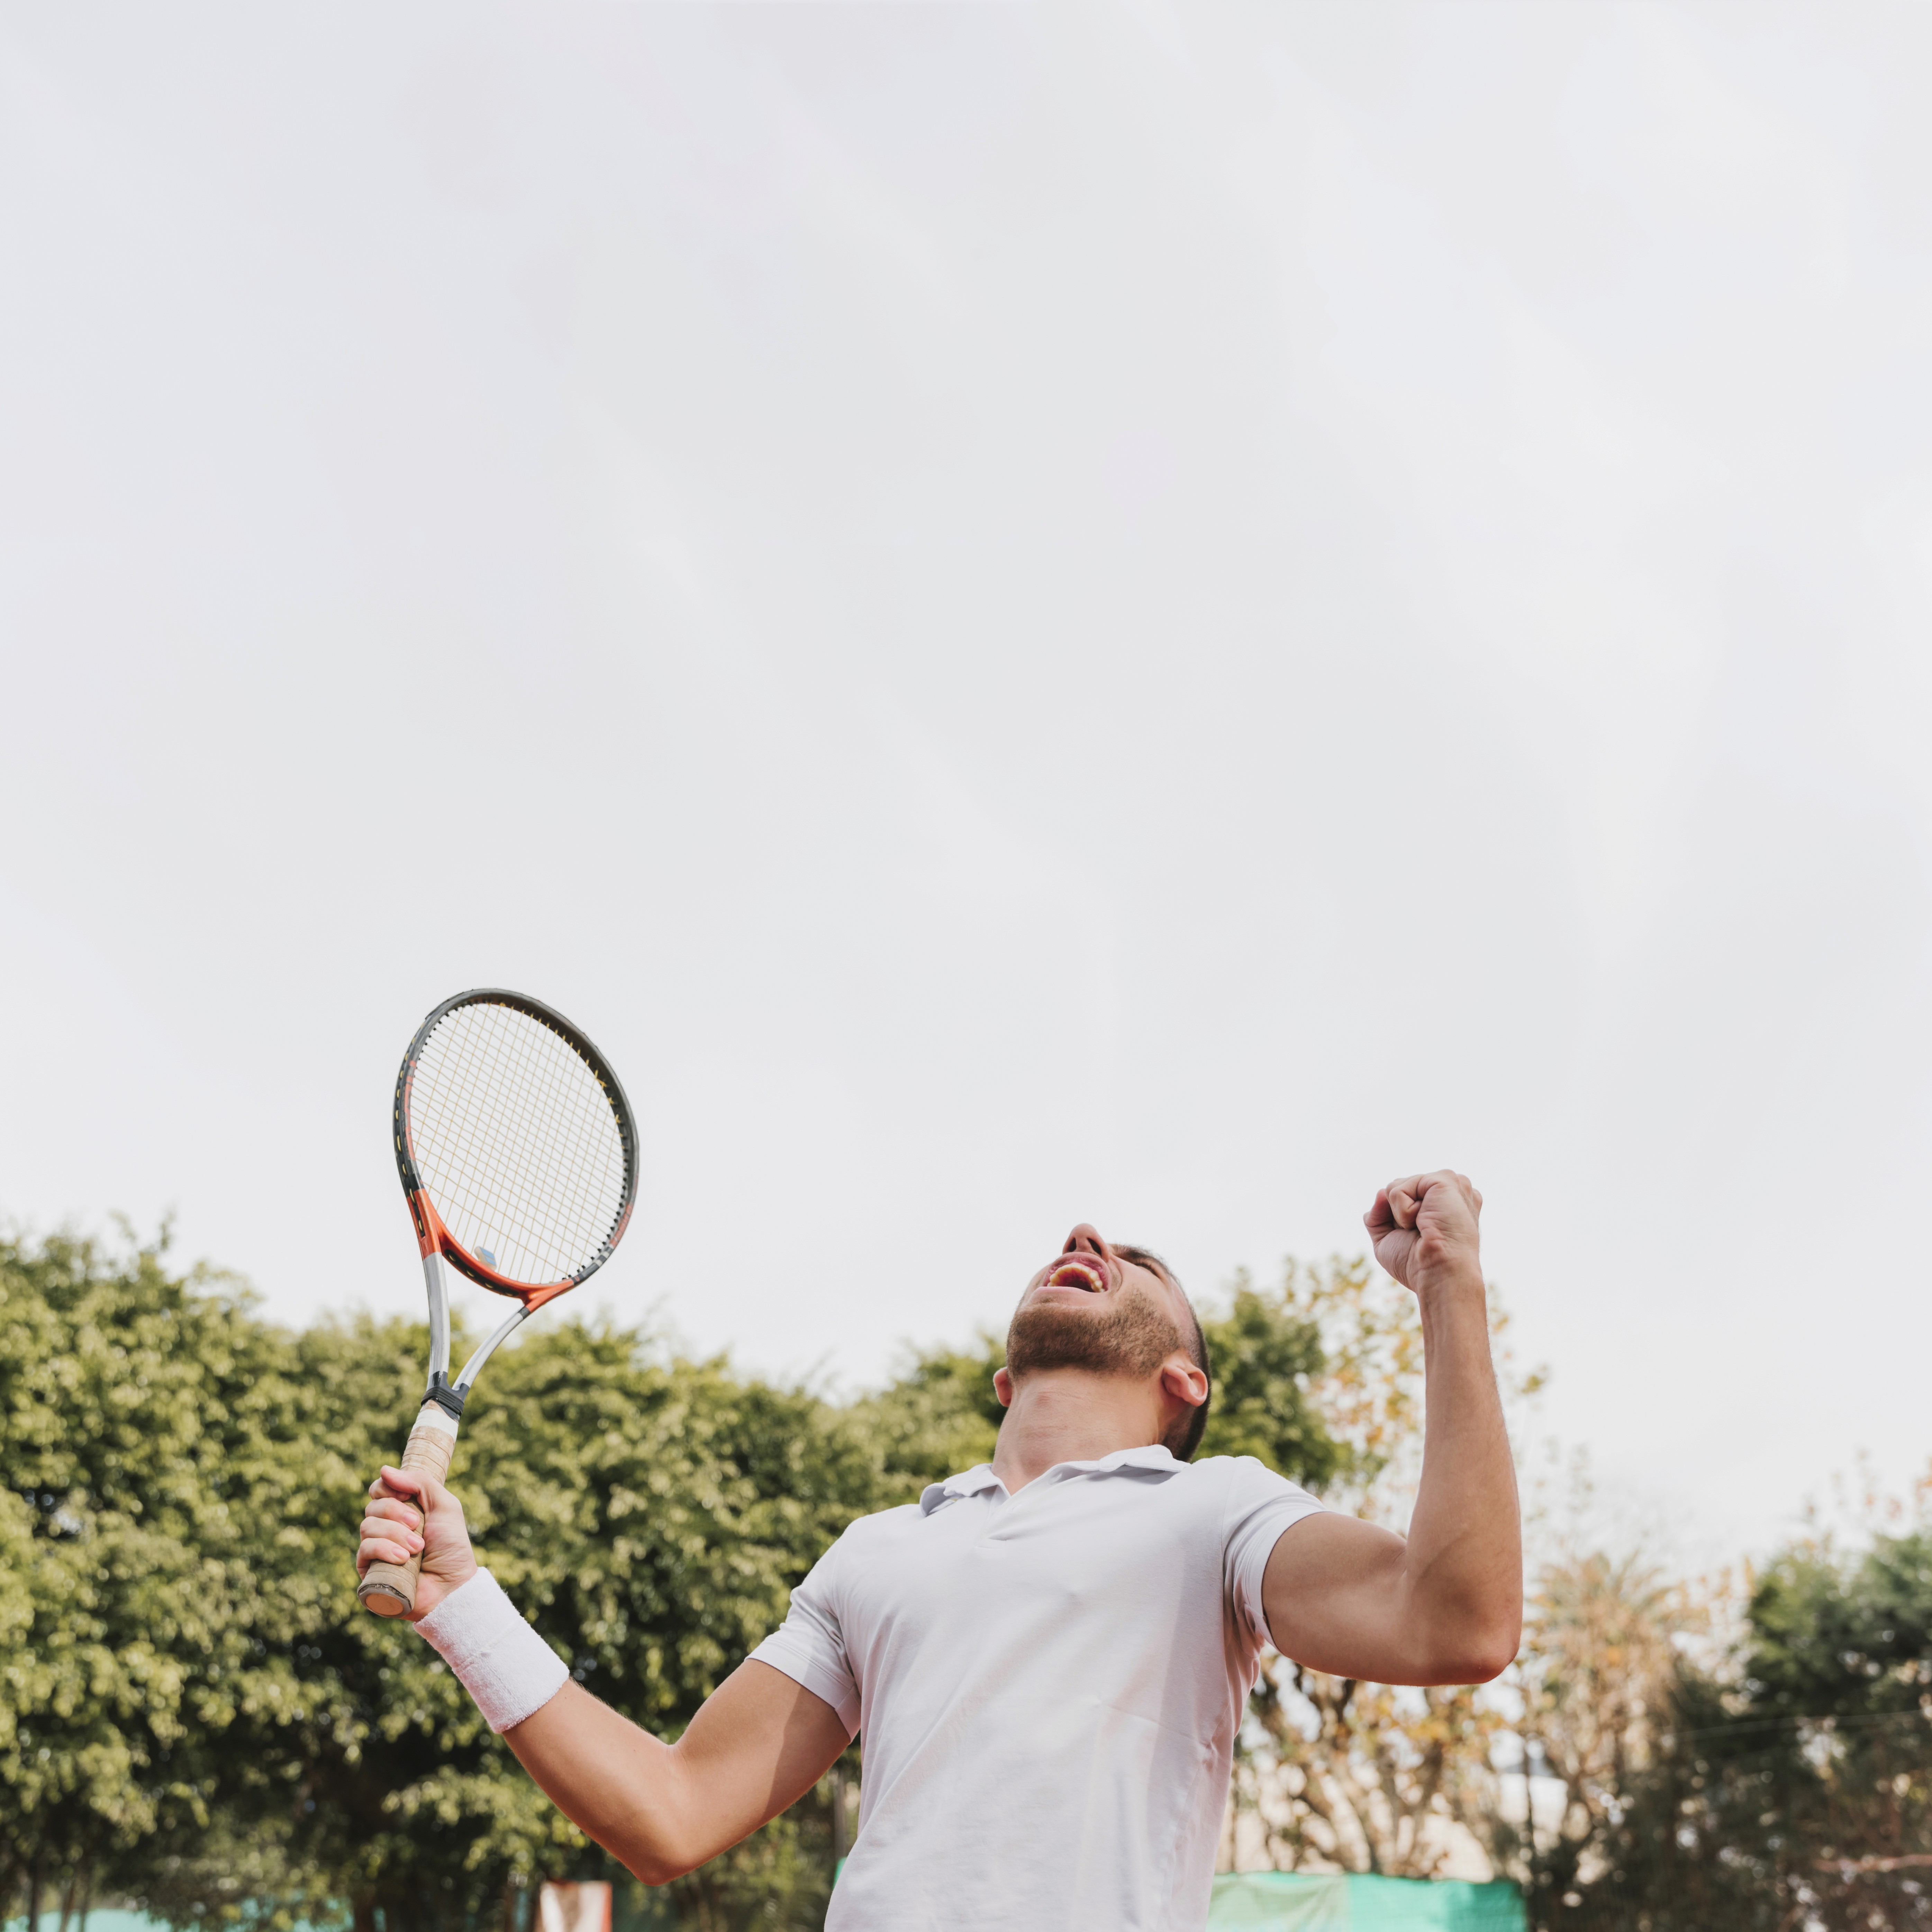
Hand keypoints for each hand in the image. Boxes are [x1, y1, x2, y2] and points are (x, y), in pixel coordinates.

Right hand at [357, 1465, 478, 1619]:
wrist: (453, 1586)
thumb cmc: (452, 1547)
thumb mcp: (444, 1505)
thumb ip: (419, 1482)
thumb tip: (384, 1470)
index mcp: (401, 1512)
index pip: (378, 1490)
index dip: (388, 1488)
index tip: (408, 1494)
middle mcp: (385, 1530)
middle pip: (372, 1506)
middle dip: (396, 1512)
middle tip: (419, 1524)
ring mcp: (375, 1551)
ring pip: (367, 1527)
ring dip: (395, 1534)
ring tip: (417, 1548)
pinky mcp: (369, 1572)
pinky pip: (363, 1550)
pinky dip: (383, 1550)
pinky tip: (402, 1558)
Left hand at [1364, 1170, 1482, 1298]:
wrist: (1439, 1273)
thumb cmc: (1417, 1264)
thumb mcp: (1387, 1238)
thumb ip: (1378, 1214)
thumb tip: (1380, 1191)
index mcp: (1442, 1203)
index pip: (1402, 1197)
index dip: (1397, 1221)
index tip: (1420, 1240)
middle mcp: (1448, 1191)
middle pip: (1396, 1189)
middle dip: (1396, 1215)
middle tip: (1421, 1234)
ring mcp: (1449, 1184)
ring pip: (1395, 1187)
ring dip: (1400, 1214)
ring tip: (1425, 1227)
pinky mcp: (1444, 1179)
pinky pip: (1397, 1190)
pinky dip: (1402, 1210)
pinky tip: (1423, 1221)